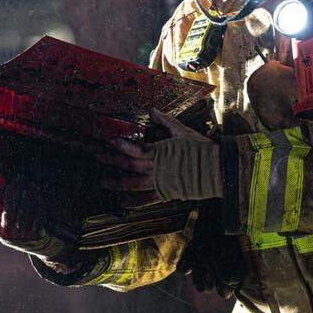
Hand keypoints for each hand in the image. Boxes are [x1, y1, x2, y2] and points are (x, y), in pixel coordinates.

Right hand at [0, 175, 65, 258]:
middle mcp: (6, 233)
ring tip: (30, 184)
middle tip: (18, 178)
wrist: (35, 244)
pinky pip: (37, 217)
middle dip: (13, 191)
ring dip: (28, 196)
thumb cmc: (14, 225)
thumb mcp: (0, 218)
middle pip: (9, 209)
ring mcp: (22, 236)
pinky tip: (38, 194)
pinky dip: (37, 204)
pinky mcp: (36, 235)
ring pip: (24, 213)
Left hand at [96, 108, 220, 206]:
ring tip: (103, 182)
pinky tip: (122, 202)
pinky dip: (133, 202)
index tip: (111, 142)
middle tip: (97, 157)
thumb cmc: (200, 148)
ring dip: (117, 183)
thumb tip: (153, 110)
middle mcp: (156, 169)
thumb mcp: (183, 131)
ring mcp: (160, 183)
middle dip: (111, 161)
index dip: (122, 146)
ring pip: (133, 184)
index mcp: (160, 152)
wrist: (215, 169)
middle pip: (129, 166)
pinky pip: (146, 200)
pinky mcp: (166, 194)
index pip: (136, 149)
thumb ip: (166, 121)